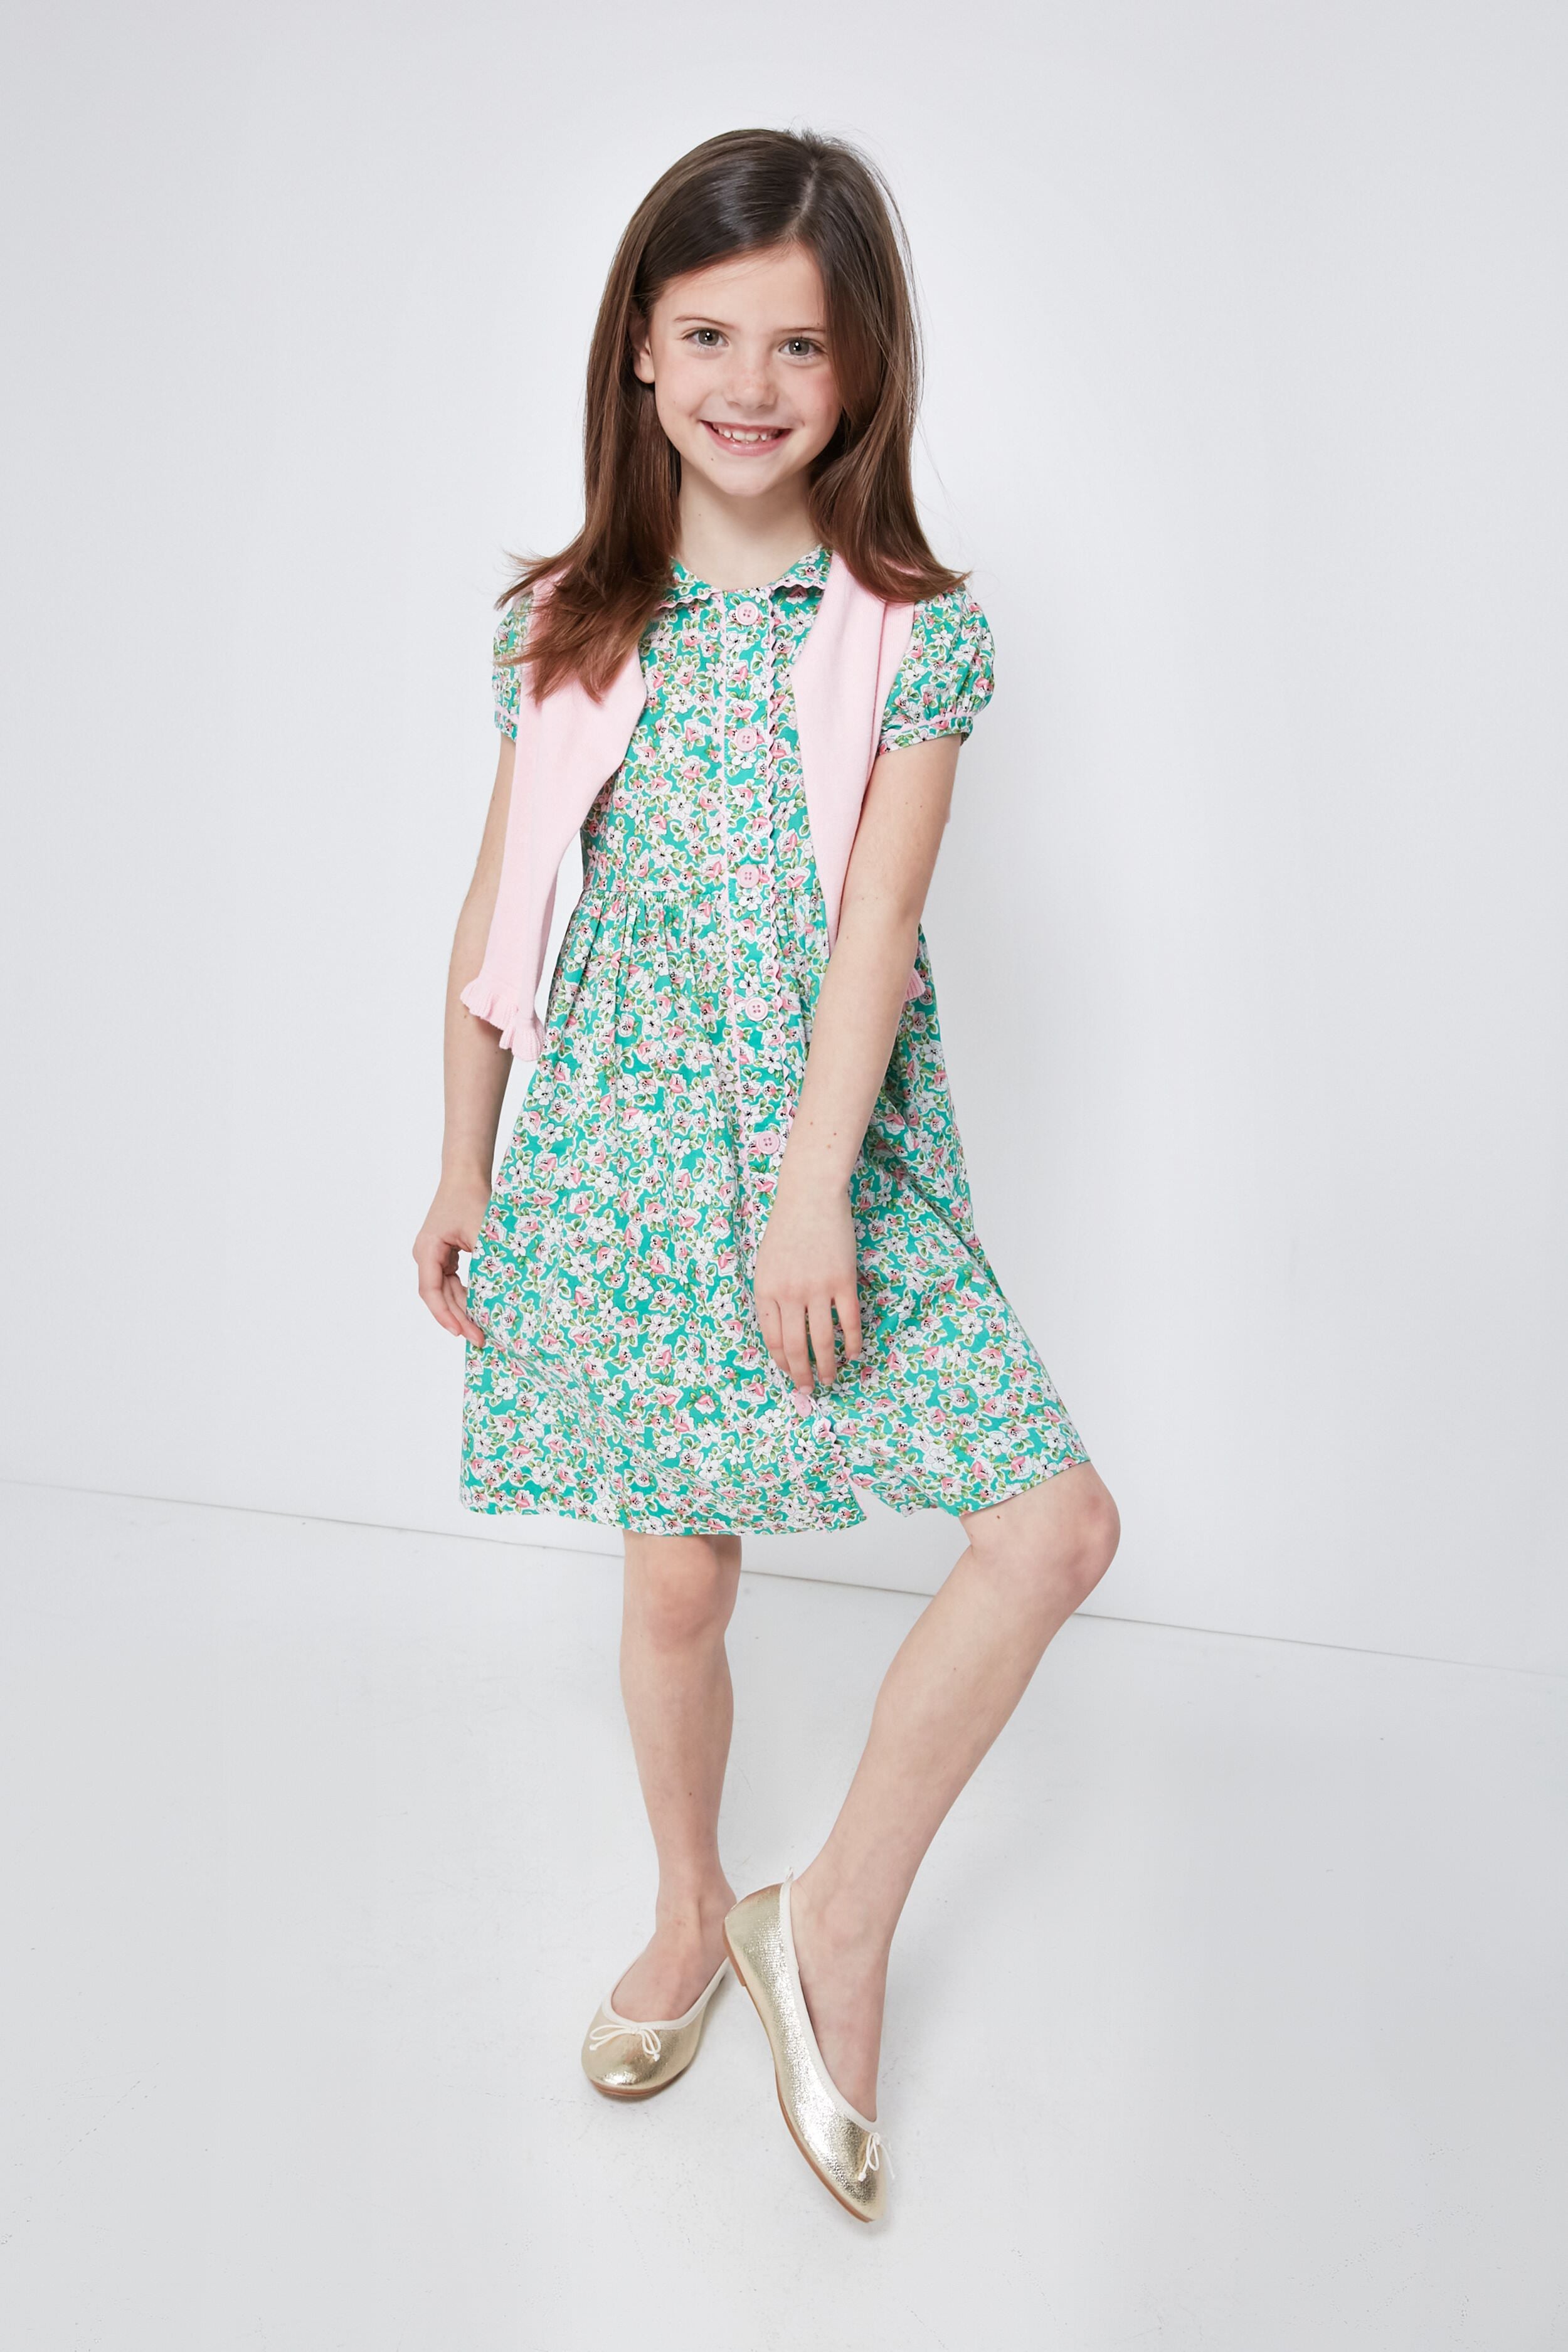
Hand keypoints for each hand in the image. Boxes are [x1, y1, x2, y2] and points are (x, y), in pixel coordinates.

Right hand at [413, 1174, 492, 1341]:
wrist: (466, 1174)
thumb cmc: (471, 1196)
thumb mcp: (482, 1230)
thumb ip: (486, 1260)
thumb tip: (499, 1292)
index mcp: (427, 1250)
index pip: (431, 1291)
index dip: (444, 1314)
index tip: (460, 1332)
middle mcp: (426, 1255)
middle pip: (440, 1296)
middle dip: (459, 1318)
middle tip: (479, 1339)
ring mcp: (435, 1255)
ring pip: (448, 1291)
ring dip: (464, 1309)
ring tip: (481, 1331)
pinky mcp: (447, 1254)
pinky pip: (455, 1281)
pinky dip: (468, 1295)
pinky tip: (481, 1310)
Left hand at [752, 1181, 862, 1406]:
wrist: (811, 1196)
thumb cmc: (787, 1227)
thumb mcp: (766, 1263)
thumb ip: (771, 1296)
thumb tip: (781, 1331)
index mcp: (765, 1290)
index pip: (771, 1339)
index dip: (781, 1362)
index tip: (788, 1374)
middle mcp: (788, 1294)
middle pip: (795, 1347)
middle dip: (801, 1375)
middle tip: (808, 1390)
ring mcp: (817, 1289)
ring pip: (822, 1341)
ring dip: (827, 1366)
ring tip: (830, 1380)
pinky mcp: (843, 1281)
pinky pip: (849, 1322)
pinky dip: (852, 1342)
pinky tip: (854, 1353)